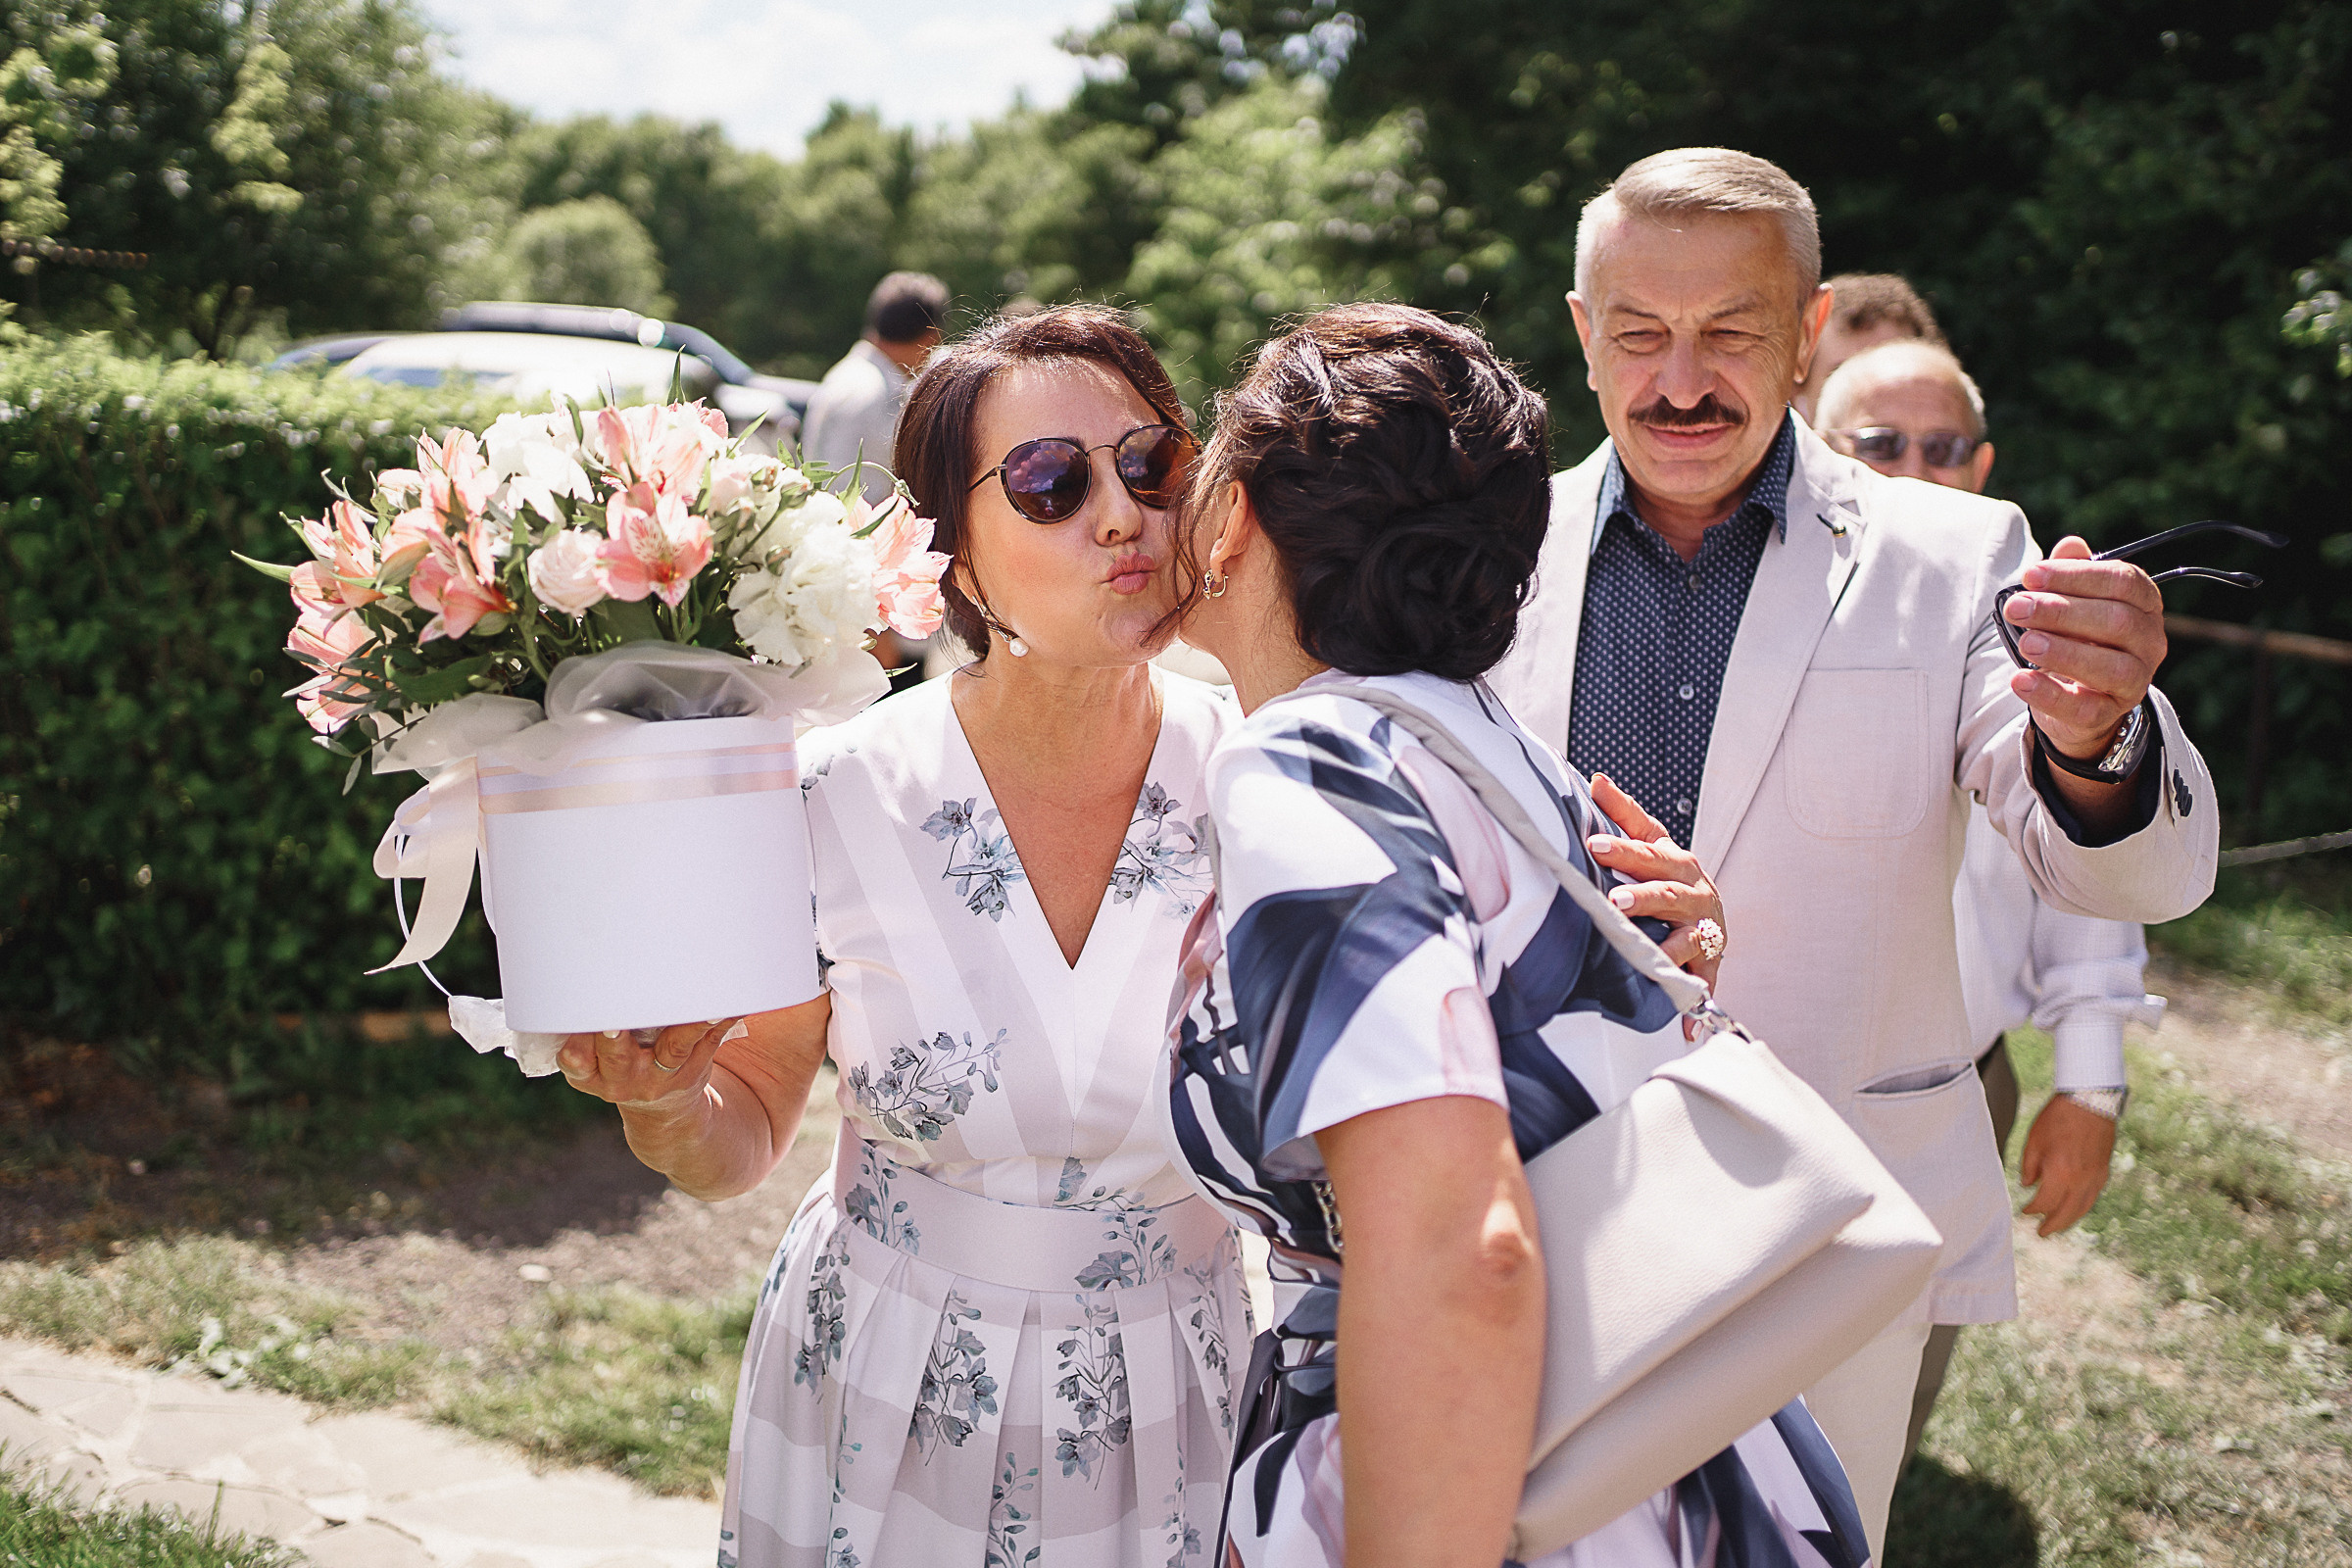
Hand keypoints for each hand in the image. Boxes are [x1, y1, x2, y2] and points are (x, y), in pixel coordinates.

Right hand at [556, 1018, 743, 1115]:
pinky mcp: (692, 1072)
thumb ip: (588, 1029)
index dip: (577, 1036)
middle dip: (614, 1034)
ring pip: (672, 1049)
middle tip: (615, 1017)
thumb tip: (590, 970)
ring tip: (699, 1005)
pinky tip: (730, 1003)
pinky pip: (708, 1043)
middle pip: (617, 1055)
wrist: (662, 1110)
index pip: (575, 1056)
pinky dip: (719, 1021)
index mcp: (588, 1074)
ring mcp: (659, 1078)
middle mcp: (621, 1080)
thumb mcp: (594, 1058)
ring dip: (685, 1025)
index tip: (579, 1009)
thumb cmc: (621, 1062)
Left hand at [1586, 773, 1726, 991]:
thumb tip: (1595, 779)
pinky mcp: (1710, 963)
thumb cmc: (1669, 878)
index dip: (1624, 844)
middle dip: (1643, 895)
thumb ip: (1624, 813)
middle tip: (1616, 901)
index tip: (1594, 843)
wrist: (1711, 919)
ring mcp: (1705, 928)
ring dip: (1667, 946)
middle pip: (1667, 890)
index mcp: (1676, 861)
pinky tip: (1686, 1025)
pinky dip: (1693, 1004)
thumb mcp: (1651, 844)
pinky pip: (1702, 983)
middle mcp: (1694, 891)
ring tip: (1646, 955)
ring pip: (1688, 936)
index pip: (1649, 846)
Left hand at [2002, 535, 2166, 762]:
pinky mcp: (2110, 713)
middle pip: (2117, 621)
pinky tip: (2020, 681)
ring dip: (2064, 652)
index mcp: (2143, 603)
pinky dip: (2049, 695)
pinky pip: (2085, 708)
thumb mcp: (2071, 600)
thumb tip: (2071, 545)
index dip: (2076, 576)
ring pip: (2110, 667)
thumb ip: (2071, 573)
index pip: (2122, 581)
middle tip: (2017, 608)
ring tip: (2026, 642)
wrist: (2077, 691)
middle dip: (2062, 612)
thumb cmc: (2075, 633)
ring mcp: (2135, 680)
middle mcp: (2149, 641)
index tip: (2030, 576)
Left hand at [2018, 1094, 2118, 1236]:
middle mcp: (2080, 1181)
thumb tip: (2028, 1186)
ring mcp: (2095, 1177)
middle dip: (2052, 1225)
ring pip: (2083, 1208)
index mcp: (2060, 1173)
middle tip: (2041, 1233)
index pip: (2045, 1203)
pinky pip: (2092, 1197)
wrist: (2090, 1101)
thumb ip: (2029, 1167)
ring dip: (2069, 1220)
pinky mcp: (2103, 1172)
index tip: (2025, 1211)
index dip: (2033, 1210)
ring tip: (2057, 1226)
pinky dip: (2081, 1206)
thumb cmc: (2058, 1118)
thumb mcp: (2034, 1141)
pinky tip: (2074, 1207)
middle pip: (2066, 1213)